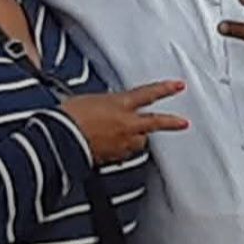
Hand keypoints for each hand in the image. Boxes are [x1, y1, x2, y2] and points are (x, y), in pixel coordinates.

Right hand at [63, 80, 189, 163]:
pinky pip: (124, 154)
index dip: (165, 89)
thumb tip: (105, 106)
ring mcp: (121, 142)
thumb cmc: (68, 116)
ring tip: (131, 136)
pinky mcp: (113, 157)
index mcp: (120, 104)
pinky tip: (113, 148)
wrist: (60, 138)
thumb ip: (104, 104)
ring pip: (139, 141)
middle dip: (171, 122)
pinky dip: (122, 150)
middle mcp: (125, 124)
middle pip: (154, 123)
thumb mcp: (88, 100)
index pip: (148, 94)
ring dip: (138, 138)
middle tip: (183, 123)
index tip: (179, 86)